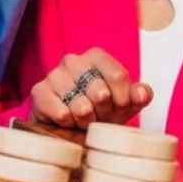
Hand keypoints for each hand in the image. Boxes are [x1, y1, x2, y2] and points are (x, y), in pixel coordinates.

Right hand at [29, 48, 152, 128]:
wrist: (68, 125)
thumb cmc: (99, 110)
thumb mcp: (124, 103)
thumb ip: (139, 96)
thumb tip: (143, 94)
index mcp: (96, 56)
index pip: (118, 76)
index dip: (123, 100)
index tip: (120, 109)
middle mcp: (73, 60)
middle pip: (100, 92)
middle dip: (104, 112)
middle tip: (99, 117)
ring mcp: (54, 75)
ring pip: (81, 106)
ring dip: (86, 121)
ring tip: (84, 120)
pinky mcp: (39, 92)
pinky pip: (62, 114)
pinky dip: (70, 124)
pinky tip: (68, 121)